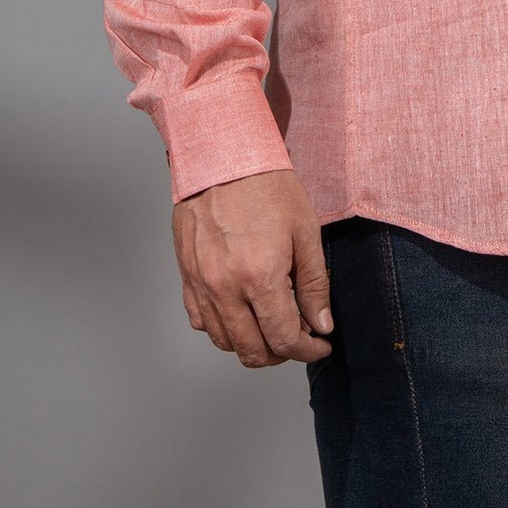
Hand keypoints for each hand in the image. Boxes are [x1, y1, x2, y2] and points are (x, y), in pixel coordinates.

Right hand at [171, 167, 334, 367]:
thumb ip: (314, 284)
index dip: (307, 350)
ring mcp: (201, 284)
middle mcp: (225, 288)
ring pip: (225, 342)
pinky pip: (201, 321)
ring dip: (252, 344)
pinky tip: (242, 310)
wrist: (222, 155)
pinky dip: (223, 327)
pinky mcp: (186, 276)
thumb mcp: (305, 230)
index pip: (284, 339)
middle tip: (299, 335)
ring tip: (272, 323)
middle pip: (252, 351)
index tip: (320, 344)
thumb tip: (321, 325)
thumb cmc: (266, 185)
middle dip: (282, 353)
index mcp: (260, 277)